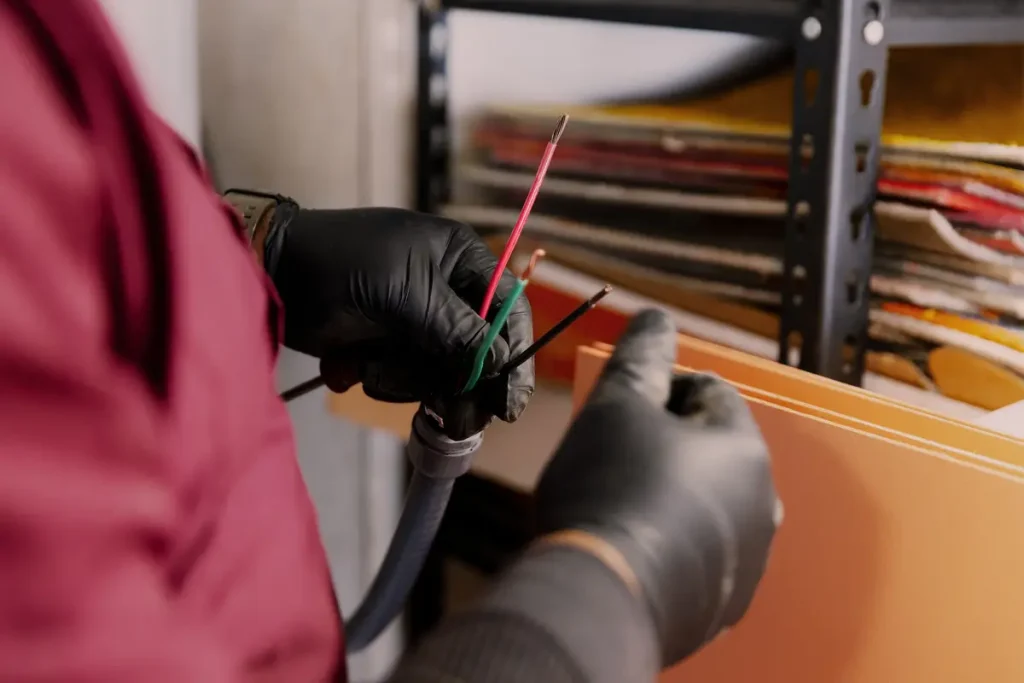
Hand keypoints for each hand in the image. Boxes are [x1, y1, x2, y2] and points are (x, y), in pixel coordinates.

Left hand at [269, 207, 533, 438]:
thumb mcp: (405, 294)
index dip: (514, 356)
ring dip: (405, 378)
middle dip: (455, 382)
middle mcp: (446, 291)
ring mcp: (416, 321)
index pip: (508, 309)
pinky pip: (406, 379)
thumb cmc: (341, 265)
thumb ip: (457, 331)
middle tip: (452, 418)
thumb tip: (500, 364)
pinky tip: (351, 363)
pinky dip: (381, 378)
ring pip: (440, 372)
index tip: (508, 403)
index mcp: (461, 260)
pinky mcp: (388, 346)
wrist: (271, 272)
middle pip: (478, 352)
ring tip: (370, 364)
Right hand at [535, 309, 780, 666]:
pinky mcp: (723, 605)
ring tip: (617, 506)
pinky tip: (632, 547)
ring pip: (707, 505)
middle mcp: (761, 503)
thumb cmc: (608, 492)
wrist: (600, 598)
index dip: (657, 390)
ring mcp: (747, 560)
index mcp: (744, 448)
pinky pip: (699, 555)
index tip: (618, 410)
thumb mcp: (616, 406)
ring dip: (670, 497)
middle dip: (663, 445)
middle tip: (611, 458)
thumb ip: (642, 355)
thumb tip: (658, 318)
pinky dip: (672, 545)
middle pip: (709, 450)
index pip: (708, 391)